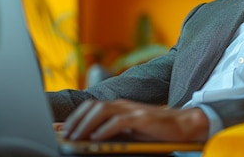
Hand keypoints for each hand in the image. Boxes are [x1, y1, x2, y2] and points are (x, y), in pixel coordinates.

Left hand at [61, 99, 208, 141]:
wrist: (183, 125)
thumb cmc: (155, 131)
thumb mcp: (129, 130)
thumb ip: (110, 130)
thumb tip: (89, 137)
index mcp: (119, 106)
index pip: (91, 106)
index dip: (73, 116)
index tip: (59, 129)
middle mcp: (123, 104)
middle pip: (92, 106)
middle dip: (76, 120)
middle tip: (65, 135)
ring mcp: (132, 110)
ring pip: (102, 111)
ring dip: (86, 124)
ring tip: (76, 137)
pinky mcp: (142, 118)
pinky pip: (119, 121)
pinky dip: (105, 129)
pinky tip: (97, 138)